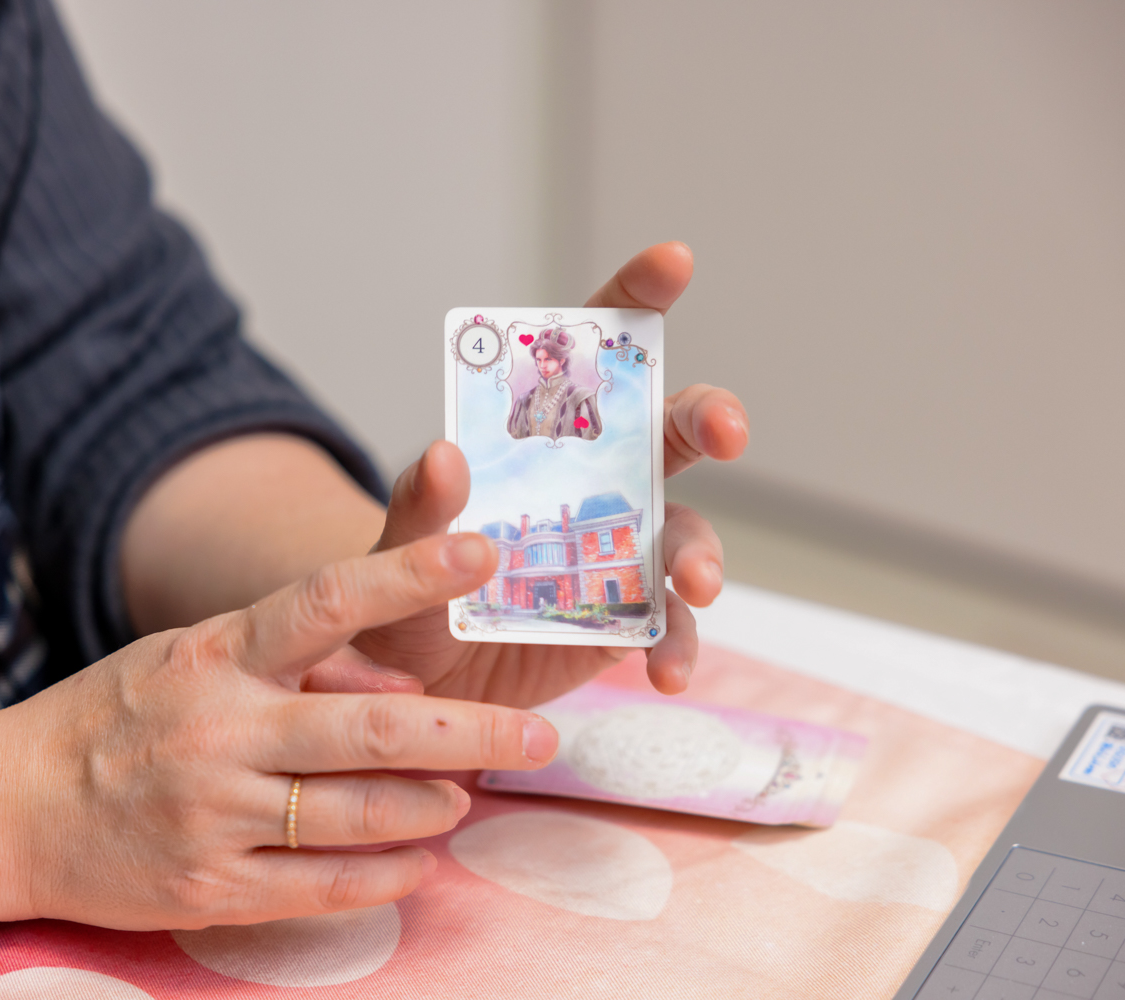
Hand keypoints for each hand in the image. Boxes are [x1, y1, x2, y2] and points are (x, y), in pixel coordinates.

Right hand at [0, 531, 556, 928]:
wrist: (2, 807)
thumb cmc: (112, 717)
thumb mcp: (190, 657)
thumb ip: (295, 664)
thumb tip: (405, 689)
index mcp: (216, 655)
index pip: (326, 599)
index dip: (411, 574)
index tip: (483, 551)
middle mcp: (219, 730)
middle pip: (373, 730)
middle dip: (473, 732)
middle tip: (540, 732)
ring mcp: (212, 814)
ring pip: (358, 814)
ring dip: (433, 805)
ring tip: (470, 792)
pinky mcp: (207, 890)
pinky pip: (321, 888)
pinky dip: (387, 876)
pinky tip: (422, 861)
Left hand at [351, 242, 747, 706]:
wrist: (412, 684)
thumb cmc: (403, 596)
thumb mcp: (398, 552)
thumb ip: (420, 508)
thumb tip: (444, 454)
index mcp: (539, 440)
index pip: (590, 354)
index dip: (634, 300)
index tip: (672, 261)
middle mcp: (594, 482)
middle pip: (668, 432)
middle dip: (706, 416)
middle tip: (726, 428)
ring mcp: (620, 550)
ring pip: (687, 534)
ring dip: (702, 554)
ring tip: (693, 586)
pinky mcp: (629, 620)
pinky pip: (674, 629)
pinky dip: (680, 647)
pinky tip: (667, 673)